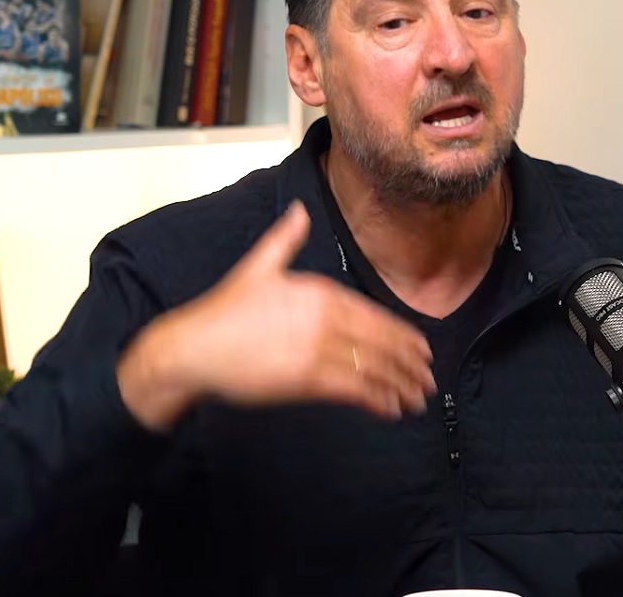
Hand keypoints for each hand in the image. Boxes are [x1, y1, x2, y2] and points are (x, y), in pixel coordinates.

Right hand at [118, 201, 436, 429]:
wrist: (194, 348)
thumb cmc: (224, 312)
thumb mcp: (258, 267)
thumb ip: (285, 240)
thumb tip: (299, 213)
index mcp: (320, 291)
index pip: (374, 316)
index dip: (402, 336)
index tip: (421, 350)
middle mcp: (325, 318)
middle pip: (381, 343)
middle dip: (410, 364)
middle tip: (428, 379)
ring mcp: (318, 349)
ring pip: (373, 369)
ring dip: (400, 386)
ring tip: (417, 399)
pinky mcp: (307, 379)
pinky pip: (354, 391)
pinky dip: (378, 401)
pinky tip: (391, 409)